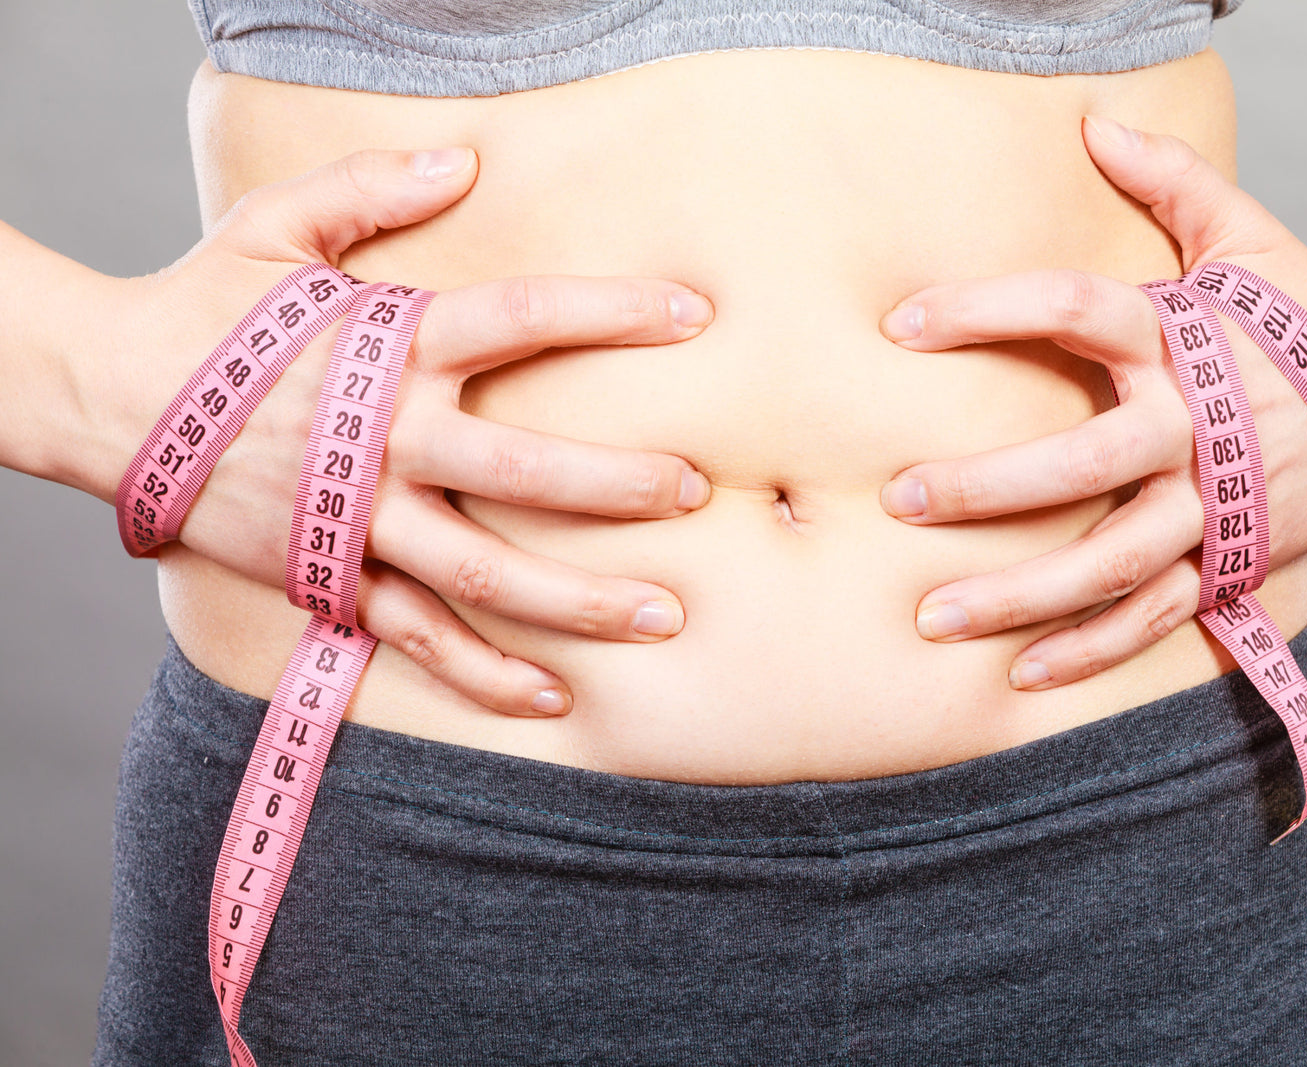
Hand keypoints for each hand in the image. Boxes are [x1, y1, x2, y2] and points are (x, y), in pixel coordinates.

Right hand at [71, 149, 715, 714]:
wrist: (102, 396)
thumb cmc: (204, 308)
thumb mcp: (277, 226)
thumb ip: (370, 189)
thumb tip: (463, 159)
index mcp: (388, 344)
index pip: (522, 318)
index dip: (612, 313)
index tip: (694, 316)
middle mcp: (385, 435)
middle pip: (522, 467)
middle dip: (618, 482)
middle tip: (695, 492)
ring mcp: (359, 516)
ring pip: (484, 570)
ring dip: (578, 599)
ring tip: (665, 617)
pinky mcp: (330, 573)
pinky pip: (417, 635)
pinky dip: (482, 672)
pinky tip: (553, 696)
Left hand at [877, 117, 1306, 689]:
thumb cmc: (1305, 306)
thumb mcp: (1243, 233)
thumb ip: (1171, 180)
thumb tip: (1098, 125)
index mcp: (1183, 339)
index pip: (1073, 309)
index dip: (986, 311)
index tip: (901, 326)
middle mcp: (1195, 427)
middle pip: (1080, 461)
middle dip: (984, 487)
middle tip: (899, 499)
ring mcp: (1216, 505)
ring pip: (1110, 561)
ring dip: (1019, 596)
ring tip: (933, 618)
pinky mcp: (1234, 561)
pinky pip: (1156, 617)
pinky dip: (1092, 650)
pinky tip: (1021, 673)